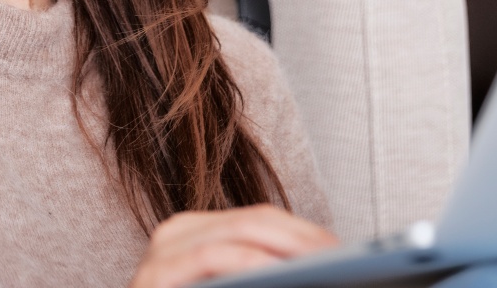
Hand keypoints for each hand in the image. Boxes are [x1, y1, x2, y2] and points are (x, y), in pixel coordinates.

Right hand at [129, 204, 338, 287]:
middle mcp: (176, 232)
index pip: (260, 220)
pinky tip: (280, 272)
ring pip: (237, 231)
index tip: (342, 250)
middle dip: (303, 237)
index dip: (304, 232)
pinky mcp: (154, 276)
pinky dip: (251, 263)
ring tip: (324, 261)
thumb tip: (318, 264)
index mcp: (197, 234)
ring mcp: (161, 252)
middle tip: (343, 253)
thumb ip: (256, 276)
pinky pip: (211, 257)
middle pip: (254, 219)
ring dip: (286, 246)